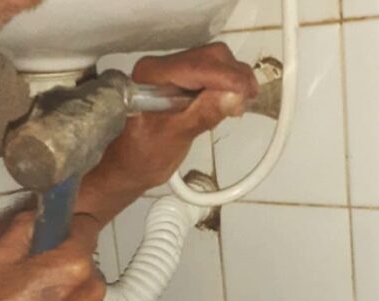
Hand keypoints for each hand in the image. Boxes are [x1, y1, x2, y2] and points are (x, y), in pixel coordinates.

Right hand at [0, 212, 104, 300]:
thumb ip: (24, 227)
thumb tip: (40, 216)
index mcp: (75, 264)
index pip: (88, 226)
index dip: (70, 227)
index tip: (56, 234)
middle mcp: (94, 288)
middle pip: (86, 261)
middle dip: (65, 264)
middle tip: (35, 278)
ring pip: (86, 290)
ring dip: (70, 291)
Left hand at [75, 43, 257, 221]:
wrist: (130, 166)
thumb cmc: (143, 156)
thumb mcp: (175, 138)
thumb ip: (202, 115)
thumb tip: (232, 96)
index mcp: (152, 76)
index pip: (197, 67)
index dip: (226, 77)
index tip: (247, 92)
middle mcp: (161, 68)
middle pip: (208, 57)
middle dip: (233, 75)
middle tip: (248, 99)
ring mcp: (172, 74)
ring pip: (212, 63)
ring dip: (232, 79)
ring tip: (239, 104)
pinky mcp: (181, 83)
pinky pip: (209, 74)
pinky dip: (225, 84)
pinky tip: (231, 102)